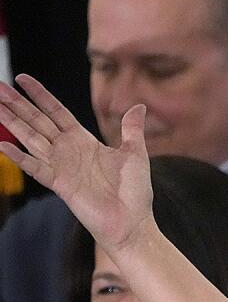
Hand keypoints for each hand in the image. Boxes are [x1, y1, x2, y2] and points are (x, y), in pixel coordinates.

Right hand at [0, 75, 153, 256]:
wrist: (132, 222)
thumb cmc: (134, 192)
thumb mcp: (135, 154)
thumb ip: (132, 130)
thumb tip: (140, 106)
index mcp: (84, 141)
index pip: (56, 112)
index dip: (40, 96)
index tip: (22, 79)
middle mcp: (68, 151)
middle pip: (37, 121)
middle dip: (17, 104)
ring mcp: (60, 166)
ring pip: (30, 138)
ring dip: (11, 123)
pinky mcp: (59, 184)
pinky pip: (35, 167)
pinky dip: (19, 157)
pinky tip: (3, 145)